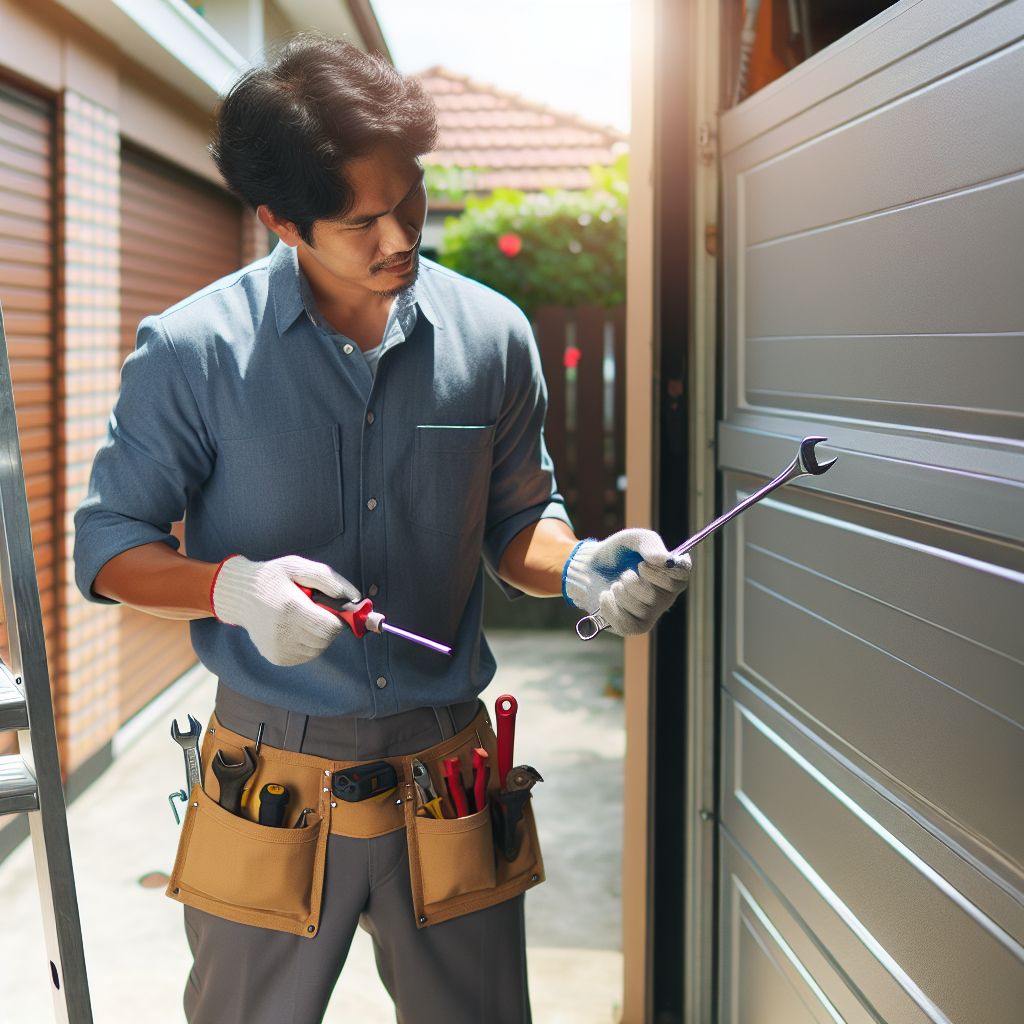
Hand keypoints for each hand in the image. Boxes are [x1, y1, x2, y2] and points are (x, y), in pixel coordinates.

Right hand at [210, 554, 360, 665]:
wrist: (239, 595)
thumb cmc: (272, 578)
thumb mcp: (298, 567)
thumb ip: (330, 580)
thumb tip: (356, 598)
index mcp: (290, 609)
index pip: (331, 626)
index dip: (338, 617)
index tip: (332, 607)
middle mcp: (283, 633)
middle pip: (326, 639)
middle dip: (329, 625)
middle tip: (316, 609)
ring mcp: (279, 648)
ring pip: (318, 649)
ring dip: (319, 634)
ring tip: (303, 617)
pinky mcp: (277, 658)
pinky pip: (306, 655)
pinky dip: (308, 643)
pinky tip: (295, 627)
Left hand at [562, 528, 690, 635]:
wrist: (588, 569)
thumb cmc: (616, 553)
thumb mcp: (631, 539)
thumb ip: (649, 543)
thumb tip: (666, 560)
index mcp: (670, 572)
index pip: (682, 575)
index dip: (661, 572)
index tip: (642, 564)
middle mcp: (665, 595)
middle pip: (658, 597)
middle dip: (633, 582)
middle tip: (624, 573)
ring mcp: (651, 613)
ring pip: (641, 610)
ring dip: (620, 592)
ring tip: (614, 585)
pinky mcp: (633, 626)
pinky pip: (626, 624)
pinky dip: (610, 607)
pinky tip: (605, 596)